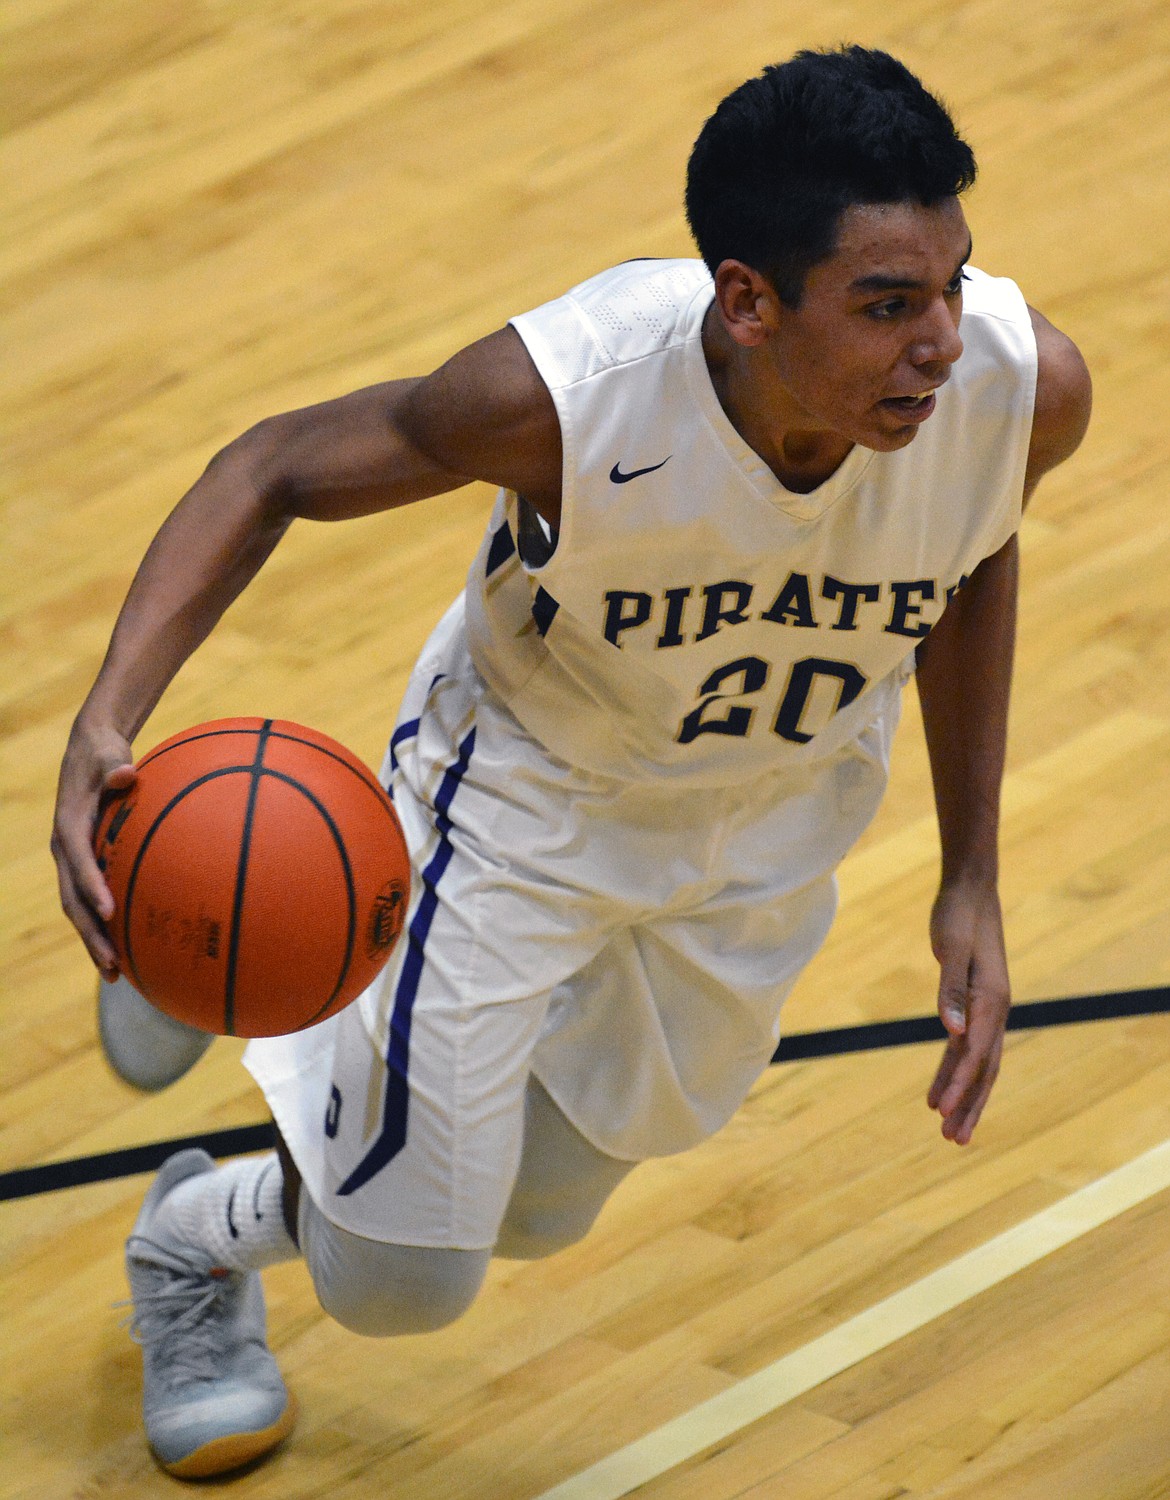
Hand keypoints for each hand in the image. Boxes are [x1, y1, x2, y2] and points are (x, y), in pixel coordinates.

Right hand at [51, 715, 136, 978]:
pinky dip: (104, 927)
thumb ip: (115, 767)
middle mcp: (65, 850)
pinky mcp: (83, 867)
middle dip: (91, 934)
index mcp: (69, 825)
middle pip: (73, 900)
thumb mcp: (109, 755)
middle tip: (112, 964)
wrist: (89, 754)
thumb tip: (126, 773)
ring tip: (116, 974)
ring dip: (94, 942)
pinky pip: (90, 902)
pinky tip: (127, 952)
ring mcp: (72, 862)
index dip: (92, 887)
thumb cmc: (104, 755)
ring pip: (79, 909)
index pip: (78, 861)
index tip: (111, 912)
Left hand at [926, 880, 1010, 1144]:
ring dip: (963, 1095)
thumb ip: (951, 988)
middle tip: (954, 1140)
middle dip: (969, 1105)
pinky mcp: (974, 1003)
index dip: (958, 1085)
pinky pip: (966, 1046)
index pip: (974, 1054)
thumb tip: (951, 1030)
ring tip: (946, 1127)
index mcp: (991, 1000)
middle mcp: (995, 1009)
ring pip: (978, 1063)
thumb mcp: (950, 947)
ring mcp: (987, 1008)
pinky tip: (939, 1090)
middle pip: (984, 1069)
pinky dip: (953, 1070)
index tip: (940, 1112)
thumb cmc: (958, 915)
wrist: (971, 890)